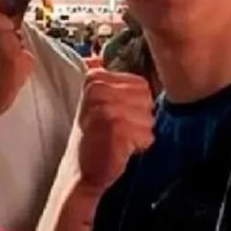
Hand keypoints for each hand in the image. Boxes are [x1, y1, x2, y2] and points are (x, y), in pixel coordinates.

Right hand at [76, 69, 154, 192]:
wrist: (81, 172)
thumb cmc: (93, 138)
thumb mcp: (94, 102)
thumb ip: (103, 79)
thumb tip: (96, 58)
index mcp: (94, 79)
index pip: (141, 85)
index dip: (136, 105)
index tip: (117, 116)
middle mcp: (98, 89)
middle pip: (147, 100)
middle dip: (139, 119)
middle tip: (118, 131)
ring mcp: (106, 108)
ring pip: (149, 118)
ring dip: (138, 134)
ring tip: (118, 140)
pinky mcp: (116, 129)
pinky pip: (146, 135)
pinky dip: (138, 146)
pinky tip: (121, 150)